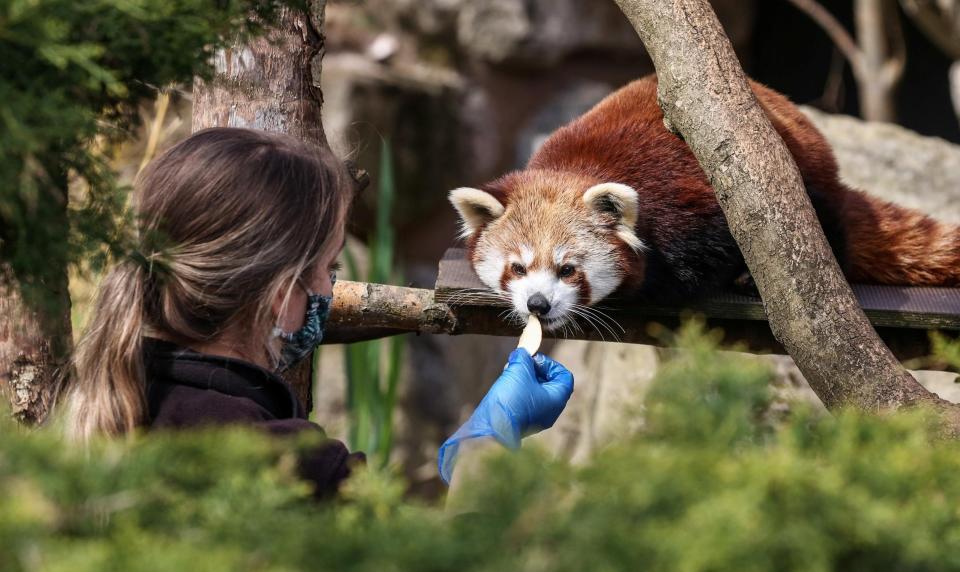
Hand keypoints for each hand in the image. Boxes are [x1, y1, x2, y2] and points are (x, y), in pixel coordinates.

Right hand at [437, 349, 573, 483]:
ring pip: (535, 391)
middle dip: (534, 370)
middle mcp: (550, 411)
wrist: (490, 429)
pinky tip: (504, 385)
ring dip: (524, 378)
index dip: (550, 364)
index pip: (564, 376)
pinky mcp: (522, 421)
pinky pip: (525, 401)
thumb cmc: (510, 401)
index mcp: (556, 400)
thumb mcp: (518, 371)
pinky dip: (517, 390)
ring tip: (509, 373)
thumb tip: (523, 352)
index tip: (533, 361)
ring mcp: (536, 418)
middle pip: (549, 383)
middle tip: (519, 365)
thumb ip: (524, 357)